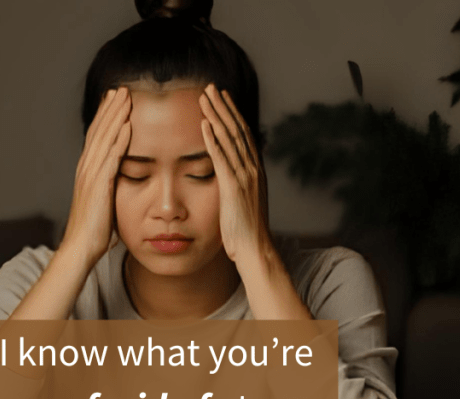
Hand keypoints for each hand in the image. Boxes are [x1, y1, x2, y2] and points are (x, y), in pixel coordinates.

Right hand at [63, 86, 132, 266]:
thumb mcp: (104, 203)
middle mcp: (86, 168)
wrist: (80, 248)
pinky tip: (128, 126)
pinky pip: (111, 158)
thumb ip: (111, 188)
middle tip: (121, 88)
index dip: (105, 117)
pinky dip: (119, 140)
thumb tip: (121, 184)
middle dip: (110, 108)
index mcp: (87, 171)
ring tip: (126, 97)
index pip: (97, 137)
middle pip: (99, 131)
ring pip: (104, 138)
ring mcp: (91, 175)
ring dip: (115, 116)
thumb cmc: (94, 231)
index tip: (114, 100)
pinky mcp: (99, 186)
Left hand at [199, 83, 270, 263]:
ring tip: (204, 97)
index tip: (222, 97)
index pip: (242, 135)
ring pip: (230, 139)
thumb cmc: (245, 231)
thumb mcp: (242, 201)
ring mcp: (245, 177)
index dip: (232, 114)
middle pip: (237, 130)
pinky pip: (221, 159)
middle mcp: (252, 169)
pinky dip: (213, 140)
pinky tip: (204, 124)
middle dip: (224, 107)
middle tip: (211, 87)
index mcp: (254, 170)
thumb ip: (237, 185)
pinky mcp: (233, 188)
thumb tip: (229, 176)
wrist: (255, 250)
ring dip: (217, 116)